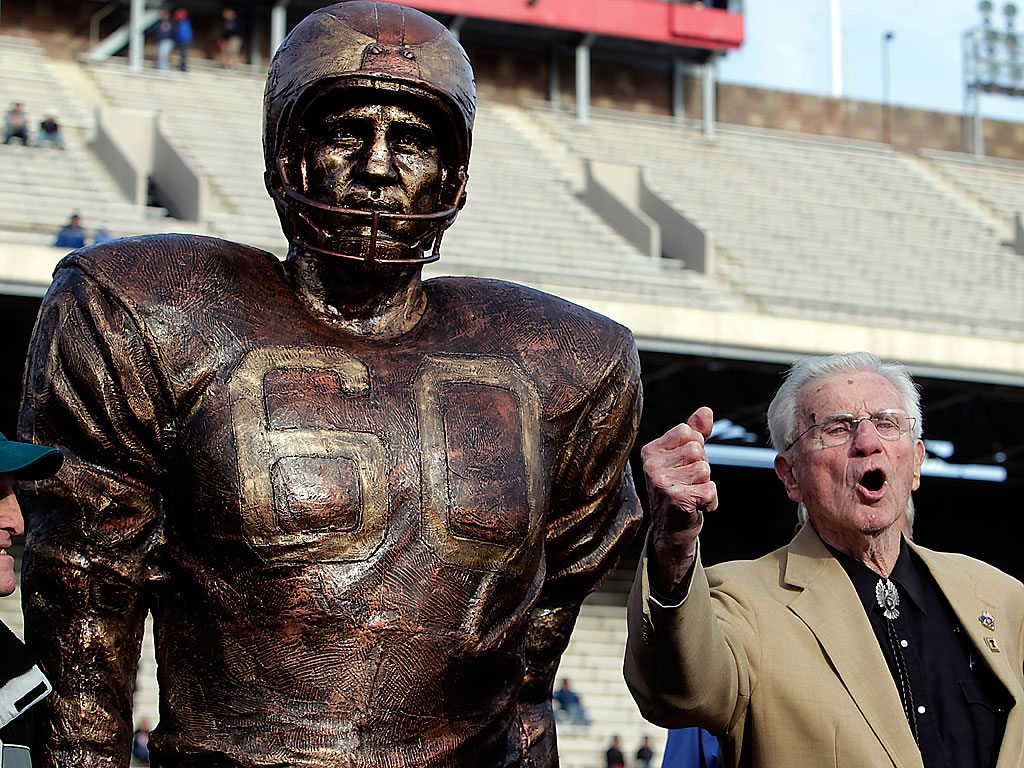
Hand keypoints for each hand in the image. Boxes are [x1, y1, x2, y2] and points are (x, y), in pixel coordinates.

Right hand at [641, 407, 717, 597]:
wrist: (671, 532)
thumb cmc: (679, 491)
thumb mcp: (684, 459)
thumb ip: (695, 433)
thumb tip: (706, 410)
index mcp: (650, 451)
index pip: (688, 432)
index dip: (696, 450)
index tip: (684, 468)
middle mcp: (650, 465)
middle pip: (698, 451)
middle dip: (702, 469)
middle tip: (688, 485)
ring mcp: (661, 482)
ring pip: (705, 469)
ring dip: (706, 485)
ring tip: (691, 496)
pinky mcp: (675, 499)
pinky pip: (710, 489)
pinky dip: (711, 501)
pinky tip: (696, 508)